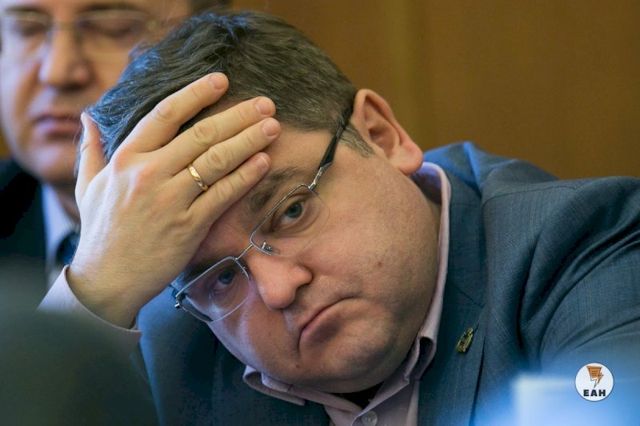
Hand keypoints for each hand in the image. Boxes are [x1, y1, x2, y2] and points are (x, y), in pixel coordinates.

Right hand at [68, 73, 279, 326]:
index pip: (166, 115)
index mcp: (126, 158)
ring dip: (248, 141)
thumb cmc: (101, 231)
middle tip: (266, 104)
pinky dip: (245, 177)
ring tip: (272, 127)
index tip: (222, 81)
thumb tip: (88, 117)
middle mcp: (148, 174)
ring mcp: (170, 200)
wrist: (107, 280)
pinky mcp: (188, 226)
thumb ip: (91, 149)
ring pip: (216, 161)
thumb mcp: (87, 186)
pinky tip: (264, 162)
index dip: (196, 94)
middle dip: (238, 116)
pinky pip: (222, 195)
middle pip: (201, 134)